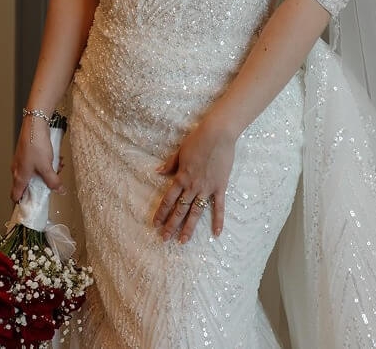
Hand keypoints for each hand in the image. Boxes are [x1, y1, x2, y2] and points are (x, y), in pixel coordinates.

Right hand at [10, 117, 64, 202]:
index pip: (15, 196)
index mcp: (19, 176)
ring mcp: (22, 160)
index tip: (31, 207)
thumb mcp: (47, 167)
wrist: (35, 124)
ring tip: (58, 167)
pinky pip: (37, 163)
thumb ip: (53, 181)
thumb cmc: (36, 144)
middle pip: (28, 185)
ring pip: (35, 172)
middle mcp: (18, 169)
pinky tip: (56, 159)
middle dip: (42, 185)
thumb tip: (59, 191)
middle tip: (53, 183)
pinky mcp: (28, 152)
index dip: (22, 203)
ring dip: (47, 172)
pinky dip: (46, 163)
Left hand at [152, 117, 234, 243]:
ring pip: (195, 212)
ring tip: (183, 241)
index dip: (161, 213)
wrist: (217, 135)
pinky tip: (216, 234)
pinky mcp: (219, 187)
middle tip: (165, 238)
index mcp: (180, 177)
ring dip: (188, 227)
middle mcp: (191, 186)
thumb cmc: (198, 139)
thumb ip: (170, 164)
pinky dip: (218, 220)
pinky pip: (218, 207)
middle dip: (171, 225)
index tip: (156, 224)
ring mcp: (206, 188)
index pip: (168, 200)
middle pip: (179, 209)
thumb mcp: (180, 151)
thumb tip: (157, 172)